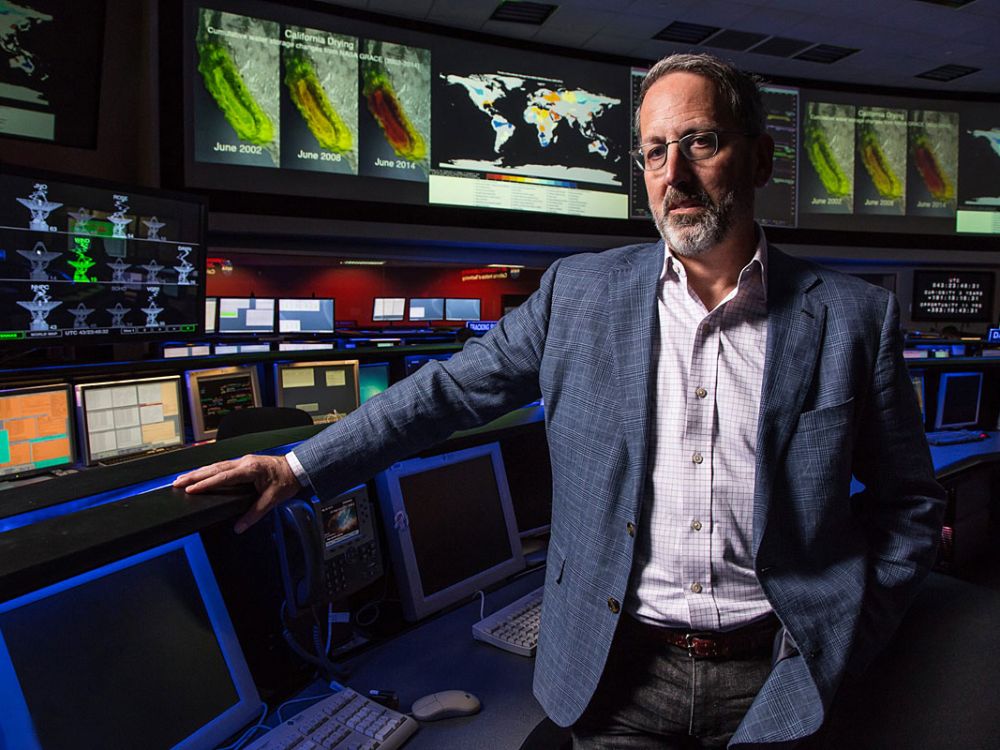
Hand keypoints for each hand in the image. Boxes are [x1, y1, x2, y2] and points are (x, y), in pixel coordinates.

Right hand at [173, 454, 302, 533]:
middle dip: (194, 476)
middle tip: (176, 482)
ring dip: (199, 472)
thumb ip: (255, 514)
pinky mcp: (244, 463)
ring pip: (216, 466)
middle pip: (214, 469)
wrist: (298, 467)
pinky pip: (222, 466)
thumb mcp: (272, 499)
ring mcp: (243, 461)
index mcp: (250, 469)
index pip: (222, 477)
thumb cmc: (287, 481)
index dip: (205, 483)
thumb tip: (240, 527)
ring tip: (182, 479)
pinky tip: (201, 475)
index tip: (189, 488)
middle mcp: (244, 463)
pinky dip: (209, 471)